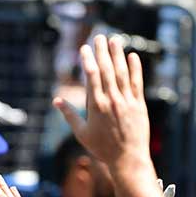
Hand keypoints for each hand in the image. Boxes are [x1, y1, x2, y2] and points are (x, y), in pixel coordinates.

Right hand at [54, 35, 150, 171]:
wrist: (128, 159)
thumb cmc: (102, 149)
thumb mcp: (82, 133)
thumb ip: (69, 115)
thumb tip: (56, 101)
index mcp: (96, 105)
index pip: (91, 76)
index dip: (88, 60)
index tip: (85, 48)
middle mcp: (112, 100)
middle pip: (106, 70)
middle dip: (102, 51)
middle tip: (99, 36)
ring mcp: (127, 102)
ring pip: (122, 73)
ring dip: (118, 55)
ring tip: (115, 40)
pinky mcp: (139, 106)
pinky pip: (137, 83)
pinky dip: (135, 69)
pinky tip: (133, 56)